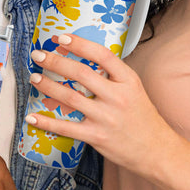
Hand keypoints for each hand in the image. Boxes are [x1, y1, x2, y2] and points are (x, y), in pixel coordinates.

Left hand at [26, 34, 176, 178]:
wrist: (156, 150)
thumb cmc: (142, 118)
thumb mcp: (134, 89)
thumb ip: (113, 75)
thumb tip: (84, 58)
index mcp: (128, 81)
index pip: (102, 55)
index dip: (80, 44)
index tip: (61, 38)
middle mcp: (118, 97)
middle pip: (81, 73)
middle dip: (55, 62)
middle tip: (39, 55)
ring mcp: (106, 117)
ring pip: (70, 97)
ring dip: (48, 86)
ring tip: (35, 77)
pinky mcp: (96, 136)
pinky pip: (66, 127)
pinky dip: (46, 122)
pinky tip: (32, 116)